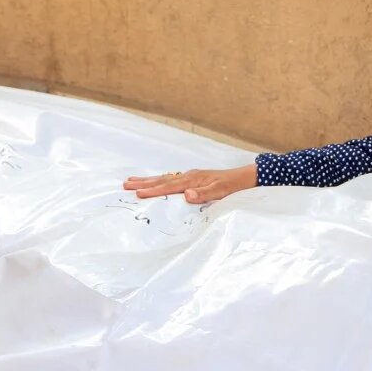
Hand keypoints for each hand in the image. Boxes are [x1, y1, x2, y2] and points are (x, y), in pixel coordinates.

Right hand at [122, 164, 256, 204]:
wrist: (246, 177)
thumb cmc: (235, 186)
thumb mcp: (222, 191)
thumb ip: (205, 193)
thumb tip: (186, 194)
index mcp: (193, 180)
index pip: (169, 187)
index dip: (153, 191)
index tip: (138, 194)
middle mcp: (189, 176)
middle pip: (162, 180)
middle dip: (144, 183)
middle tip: (125, 185)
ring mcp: (191, 176)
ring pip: (165, 179)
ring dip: (148, 181)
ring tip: (131, 181)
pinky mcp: (193, 178)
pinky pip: (171, 180)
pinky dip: (159, 181)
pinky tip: (155, 182)